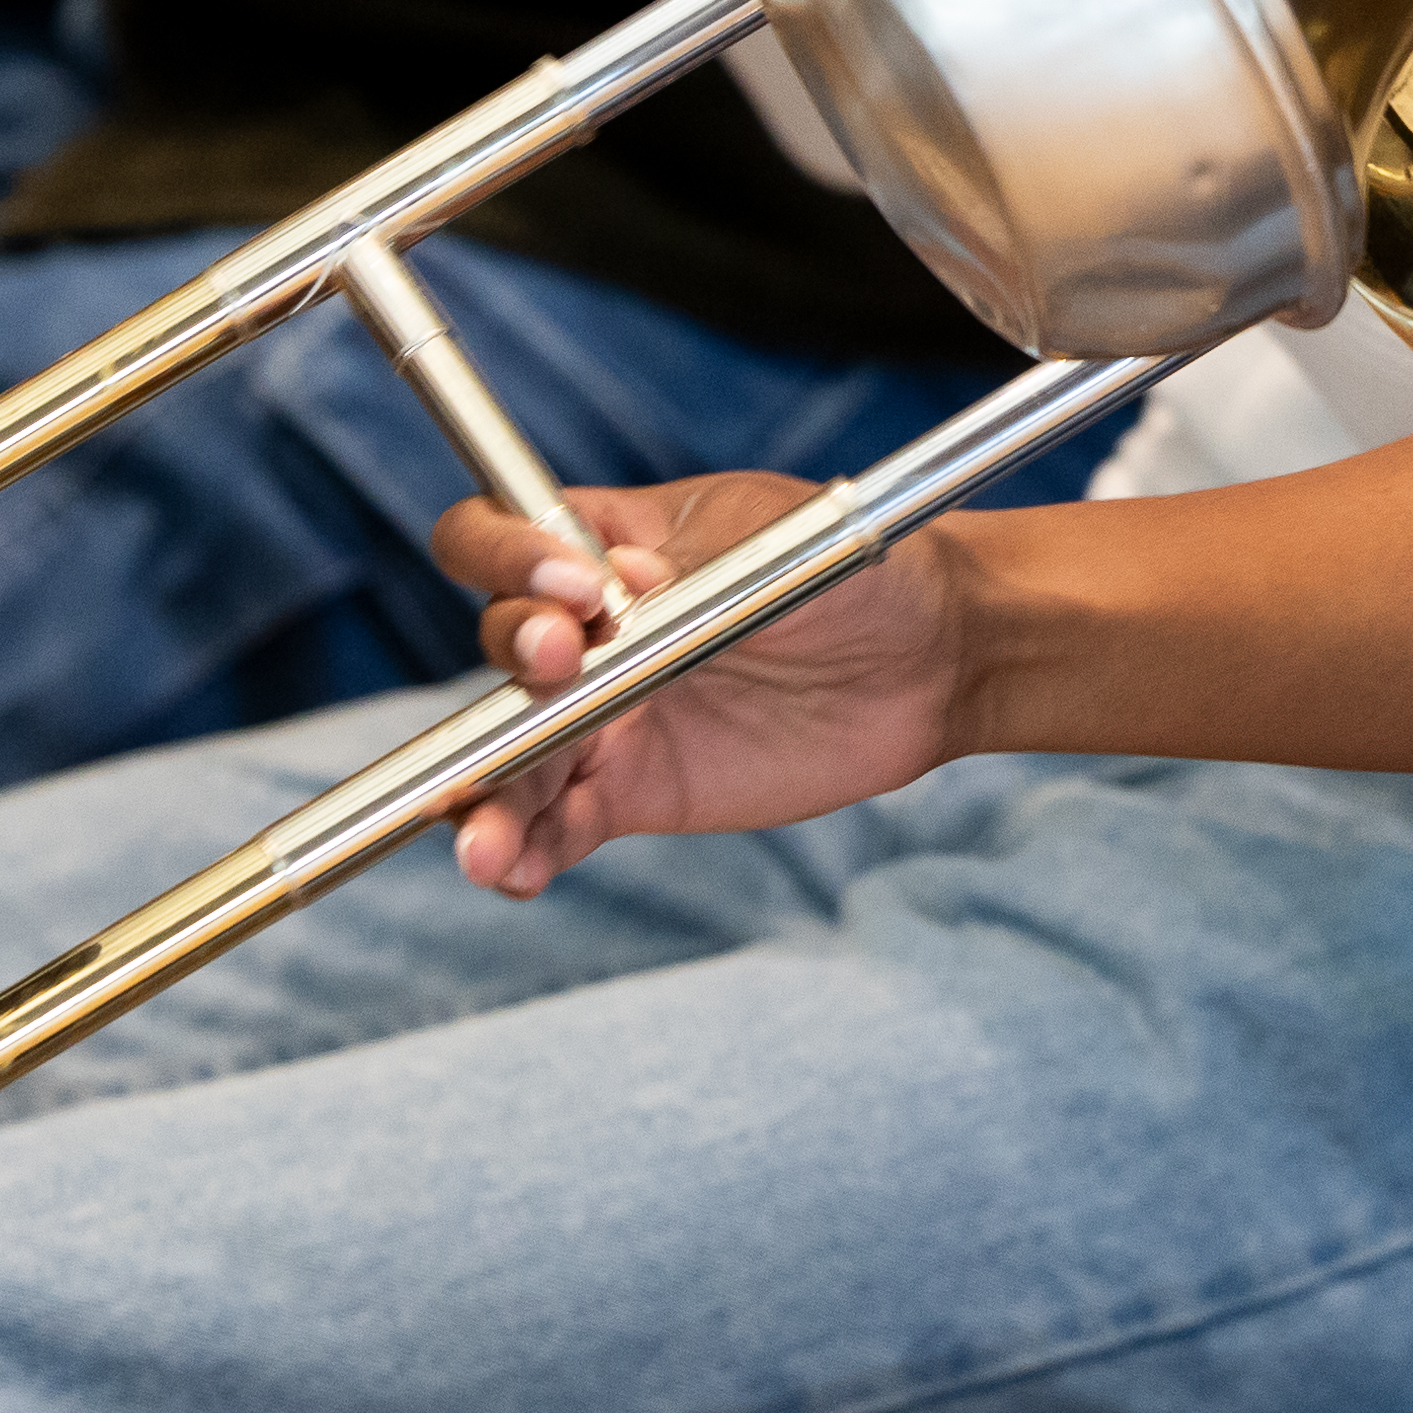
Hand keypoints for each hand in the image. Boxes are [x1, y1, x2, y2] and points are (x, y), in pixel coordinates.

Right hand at [437, 469, 989, 889]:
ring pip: (510, 754)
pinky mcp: (633, 791)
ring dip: (485, 795)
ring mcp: (604, 716)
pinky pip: (560, 823)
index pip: (496, 540)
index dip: (507, 559)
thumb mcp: (771, 541)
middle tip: (564, 667)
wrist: (930, 658)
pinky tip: (514, 872)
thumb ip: (685, 567)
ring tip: (483, 843)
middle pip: (494, 648)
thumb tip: (616, 580)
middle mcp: (582, 632)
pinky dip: (529, 851)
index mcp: (598, 544)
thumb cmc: (850, 569)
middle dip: (511, 660)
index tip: (578, 590)